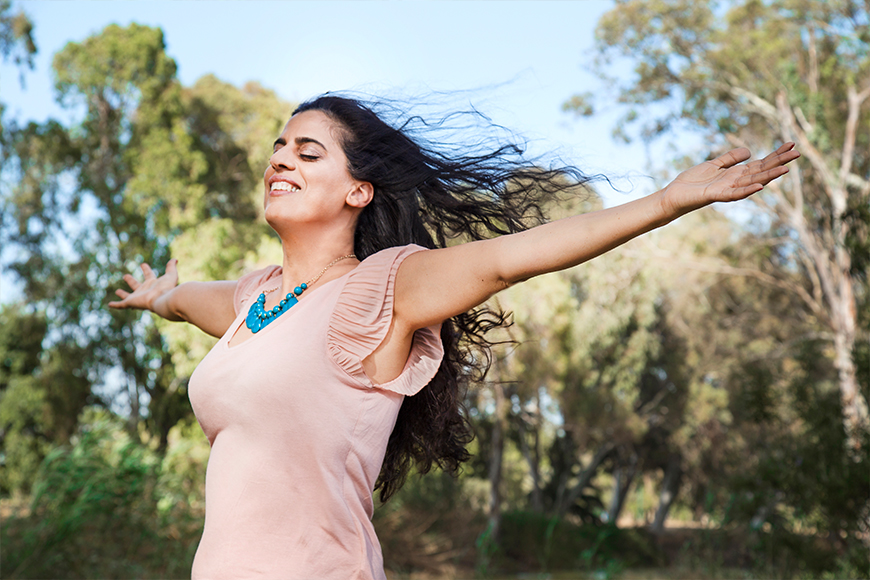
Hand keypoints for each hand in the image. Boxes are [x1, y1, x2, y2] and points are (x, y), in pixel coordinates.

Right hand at [109, 259, 178, 313]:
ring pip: (128, 296)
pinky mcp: (131, 302)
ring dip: (123, 294)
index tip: (143, 264)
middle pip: (137, 285)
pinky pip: (121, 305)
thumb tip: (175, 259)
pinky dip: (115, 305)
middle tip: (125, 276)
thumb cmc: (167, 288)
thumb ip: (171, 267)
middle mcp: (145, 291)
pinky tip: (109, 304)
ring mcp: (137, 297)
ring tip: (117, 291)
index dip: (146, 269)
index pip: (149, 275)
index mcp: (153, 284)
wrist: (163, 300)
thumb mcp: (171, 275)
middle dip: (131, 281)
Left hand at [661, 142, 799, 215]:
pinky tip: (760, 187)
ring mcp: (726, 190)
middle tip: (797, 153)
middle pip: (761, 172)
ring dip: (769, 177)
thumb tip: (750, 151)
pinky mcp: (715, 196)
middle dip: (778, 162)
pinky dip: (747, 191)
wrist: (673, 195)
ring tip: (785, 169)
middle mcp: (734, 183)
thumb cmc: (691, 182)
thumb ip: (730, 159)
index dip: (775, 154)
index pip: (760, 163)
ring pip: (752, 183)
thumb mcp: (713, 165)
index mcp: (735, 174)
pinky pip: (734, 194)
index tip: (790, 143)